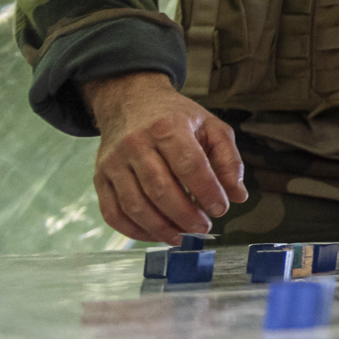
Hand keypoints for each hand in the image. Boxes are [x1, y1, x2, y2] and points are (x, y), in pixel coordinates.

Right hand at [83, 71, 245, 241]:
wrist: (131, 102)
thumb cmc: (175, 117)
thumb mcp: (210, 126)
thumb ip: (228, 160)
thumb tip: (238, 195)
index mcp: (168, 127)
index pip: (190, 166)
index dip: (207, 192)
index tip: (221, 209)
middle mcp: (136, 144)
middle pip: (161, 189)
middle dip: (185, 215)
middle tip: (203, 227)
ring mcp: (114, 162)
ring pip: (135, 205)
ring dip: (161, 228)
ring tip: (182, 235)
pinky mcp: (100, 178)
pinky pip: (113, 213)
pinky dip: (134, 231)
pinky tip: (156, 235)